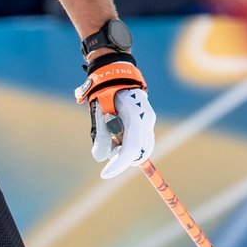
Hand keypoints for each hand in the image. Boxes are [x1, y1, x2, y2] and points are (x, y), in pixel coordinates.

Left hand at [73, 51, 154, 178]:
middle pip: (137, 152)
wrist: (116, 72)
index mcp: (135, 117)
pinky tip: (116, 134)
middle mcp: (146, 120)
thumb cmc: (105, 90)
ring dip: (123, 150)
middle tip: (105, 151)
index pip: (130, 150)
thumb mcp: (98, 111)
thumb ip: (99, 134)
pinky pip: (139, 141)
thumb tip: (100, 157)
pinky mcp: (146, 122)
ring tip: (109, 134)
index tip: (104, 174)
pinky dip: (127, 144)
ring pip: (139, 148)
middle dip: (120, 158)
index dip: (117, 165)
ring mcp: (148, 121)